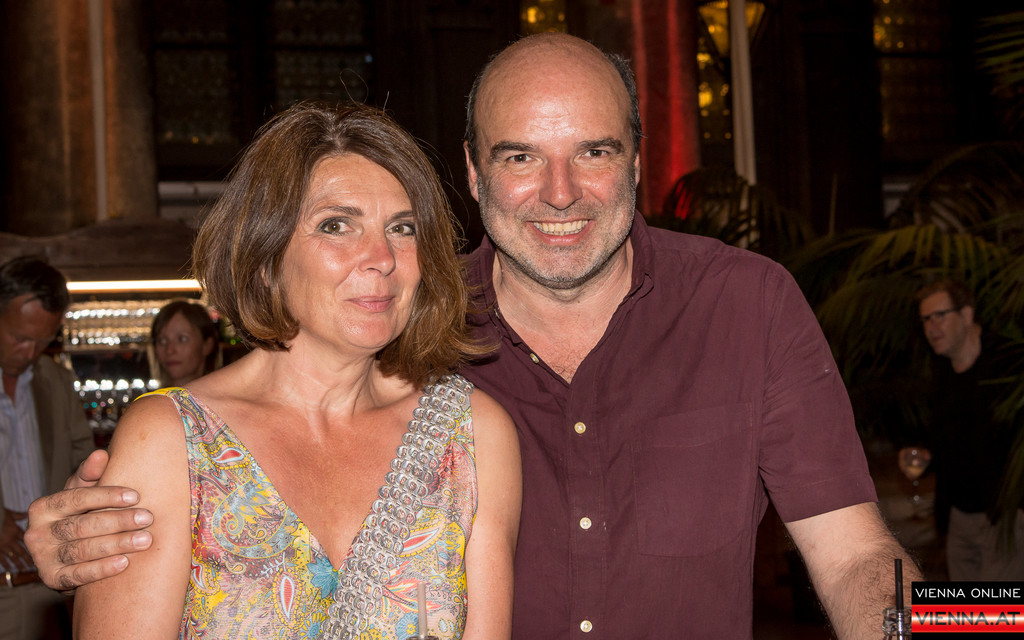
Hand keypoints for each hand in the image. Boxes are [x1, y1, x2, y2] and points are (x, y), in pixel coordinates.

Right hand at [1, 508, 30, 568]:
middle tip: (33, 565)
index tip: (38, 551)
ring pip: (13, 556)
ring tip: (24, 569)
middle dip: (28, 558)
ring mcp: (3, 546)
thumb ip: (18, 516)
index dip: (32, 546)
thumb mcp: (9, 514)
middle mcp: (11, 540)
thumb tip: (26, 514)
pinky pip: (2, 559)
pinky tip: (10, 568)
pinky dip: (6, 564)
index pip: (27, 541)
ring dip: (19, 563)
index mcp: (16, 531)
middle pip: (22, 551)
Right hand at [23, 450, 153, 592]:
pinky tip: (124, 563)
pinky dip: (101, 569)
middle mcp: (38, 533)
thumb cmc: (80, 514)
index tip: (135, 496)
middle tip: (147, 518)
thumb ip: (90, 475)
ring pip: (81, 550)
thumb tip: (100, 454)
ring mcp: (43, 558)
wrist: (67, 553)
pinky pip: (77, 575)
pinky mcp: (52, 580)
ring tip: (145, 540)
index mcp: (44, 508)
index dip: (106, 496)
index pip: (75, 499)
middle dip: (117, 521)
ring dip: (116, 544)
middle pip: (81, 526)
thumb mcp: (82, 492)